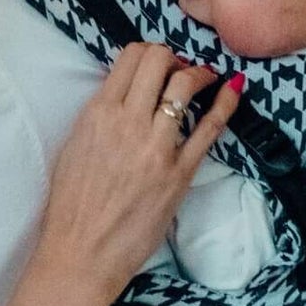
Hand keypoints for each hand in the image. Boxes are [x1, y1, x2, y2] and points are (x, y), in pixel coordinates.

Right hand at [37, 44, 242, 298]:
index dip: (149, 52)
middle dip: (173, 58)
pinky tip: (233, 91)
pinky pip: (210, 127)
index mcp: (97, 113)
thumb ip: (99, 116)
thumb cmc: (72, 205)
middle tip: (179, 70)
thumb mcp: (74, 147)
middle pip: (160, 60)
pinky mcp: (179, 173)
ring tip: (204, 79)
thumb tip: (124, 93)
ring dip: (198, 75)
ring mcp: (156, 147)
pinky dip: (225, 103)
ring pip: (185, 85)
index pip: (130, 56)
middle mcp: (127, 122)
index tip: (157, 65)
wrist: (81, 252)